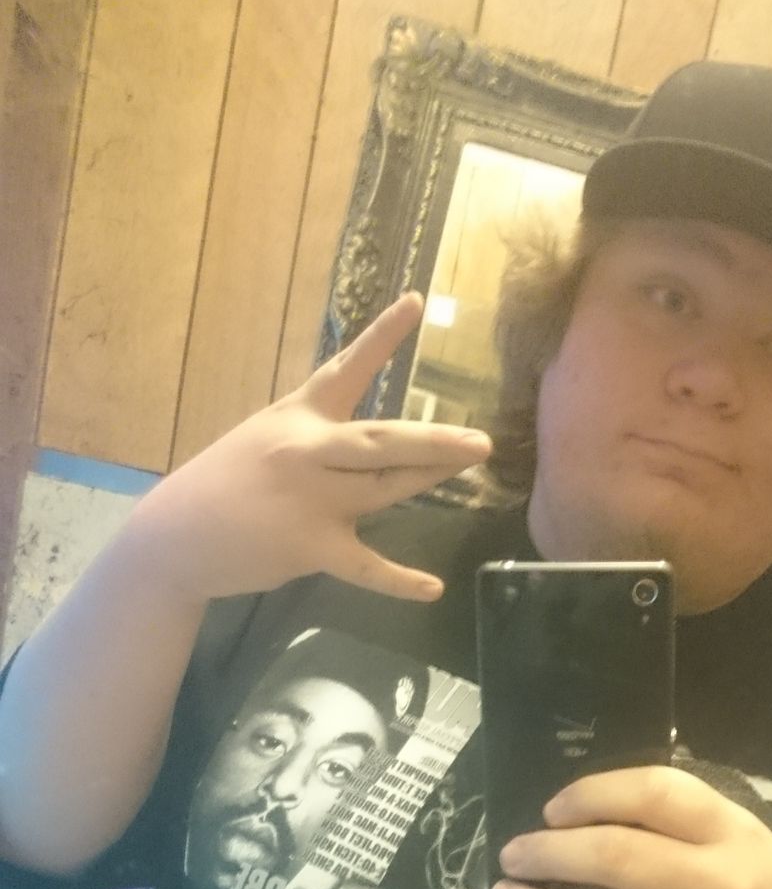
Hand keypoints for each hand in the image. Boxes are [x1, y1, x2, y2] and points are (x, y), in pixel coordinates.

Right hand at [123, 292, 490, 606]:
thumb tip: (372, 449)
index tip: (416, 302)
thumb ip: (316, 439)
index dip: (383, 337)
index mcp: (298, 417)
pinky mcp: (310, 547)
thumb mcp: (264, 439)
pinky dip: (399, 581)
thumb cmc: (225, 486)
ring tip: (471, 463)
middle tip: (480, 441)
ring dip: (428, 477)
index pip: (346, 369)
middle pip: (381, 441)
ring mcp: (310, 500)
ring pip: (383, 488)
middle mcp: (307, 451)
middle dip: (433, 440)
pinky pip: (364, 566)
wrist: (175, 536)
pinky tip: (431, 587)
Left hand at [489, 766, 771, 888]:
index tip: (552, 809)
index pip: (652, 794)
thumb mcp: (747, 848)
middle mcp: (714, 887)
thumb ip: (680, 829)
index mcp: (733, 836)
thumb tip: (581, 819)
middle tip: (512, 853)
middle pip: (612, 856)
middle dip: (547, 851)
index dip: (591, 795)